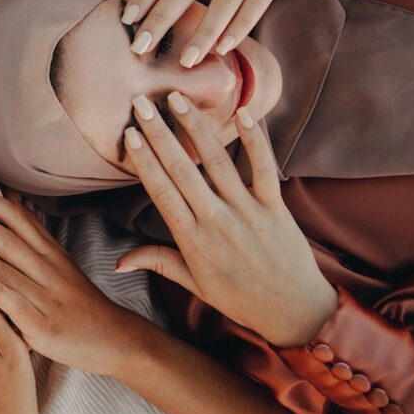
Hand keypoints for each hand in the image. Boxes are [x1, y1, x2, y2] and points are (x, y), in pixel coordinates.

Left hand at [0, 179, 144, 376]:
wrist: (114, 340)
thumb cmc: (76, 301)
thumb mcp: (57, 263)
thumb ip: (31, 235)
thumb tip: (7, 197)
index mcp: (49, 252)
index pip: (16, 218)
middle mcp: (48, 269)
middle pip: (5, 238)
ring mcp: (46, 296)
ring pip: (5, 268)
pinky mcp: (43, 325)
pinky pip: (15, 304)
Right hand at [119, 92, 337, 347]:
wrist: (296, 313)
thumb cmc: (241, 299)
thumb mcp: (194, 285)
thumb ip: (157, 262)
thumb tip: (117, 263)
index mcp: (193, 240)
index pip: (161, 192)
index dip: (144, 161)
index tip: (130, 134)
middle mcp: (218, 222)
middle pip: (183, 169)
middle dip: (160, 134)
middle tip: (143, 103)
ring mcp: (249, 212)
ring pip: (218, 162)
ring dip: (196, 127)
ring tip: (178, 100)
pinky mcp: (276, 207)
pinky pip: (264, 168)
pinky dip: (255, 141)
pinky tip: (243, 114)